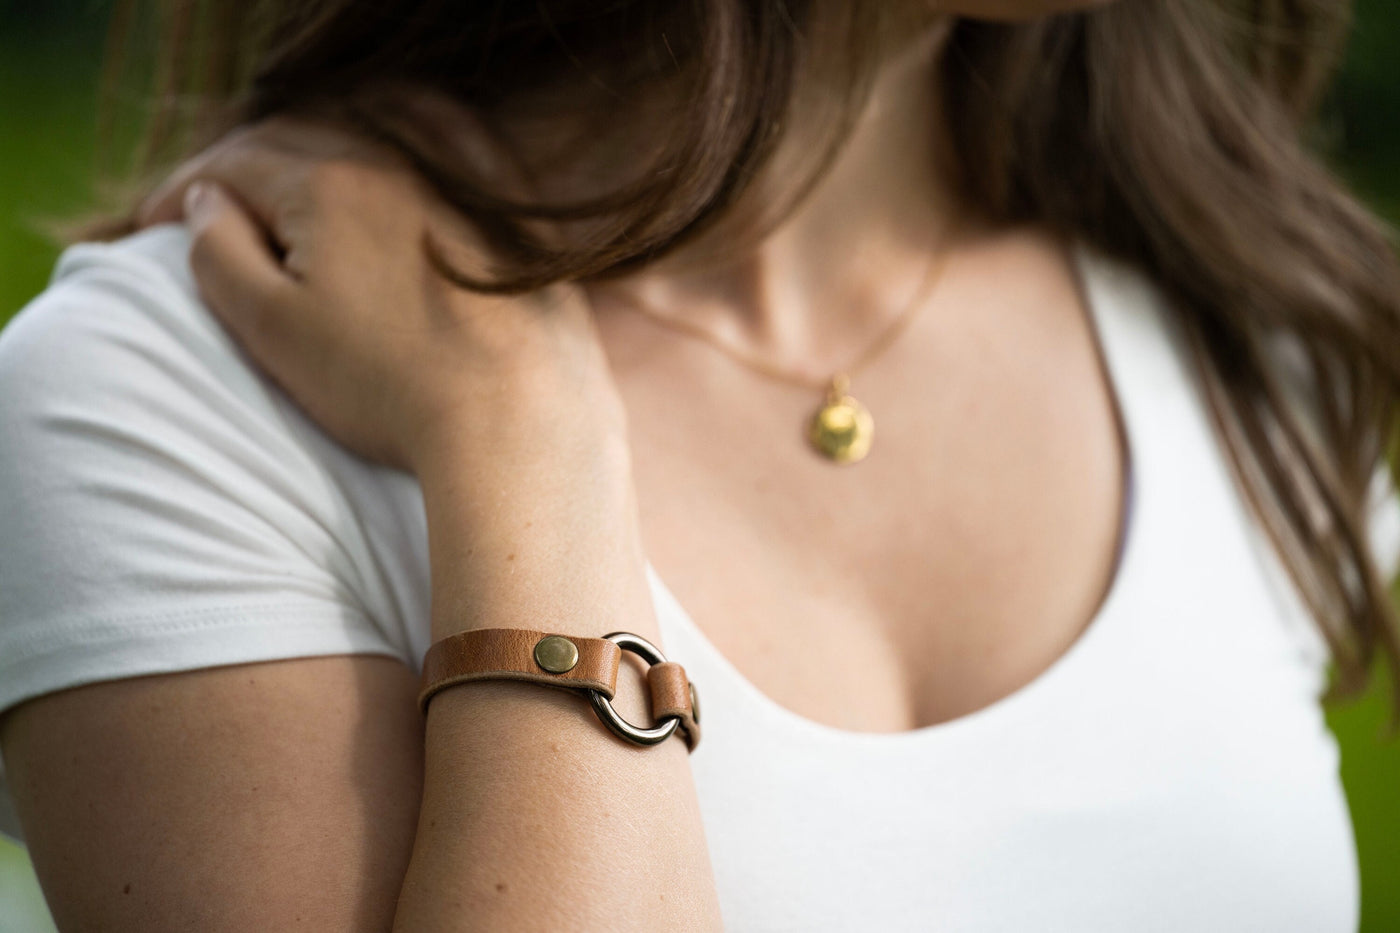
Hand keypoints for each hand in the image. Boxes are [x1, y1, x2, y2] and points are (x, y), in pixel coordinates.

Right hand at [142, 117, 629, 478]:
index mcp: (332, 183)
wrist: (519, 429)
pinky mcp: (514, 242)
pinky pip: (441, 206)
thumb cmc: (388, 387)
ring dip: (323, 196)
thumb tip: (206, 203)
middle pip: (306, 155)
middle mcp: (403, 172)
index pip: (238, 162)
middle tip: (217, 221)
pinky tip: (386, 254)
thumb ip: (220, 254)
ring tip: (294, 237)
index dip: (186, 193)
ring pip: (374, 174)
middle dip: (252, 184)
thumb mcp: (273, 327)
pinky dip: (398, 218)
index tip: (153, 227)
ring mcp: (468, 202)